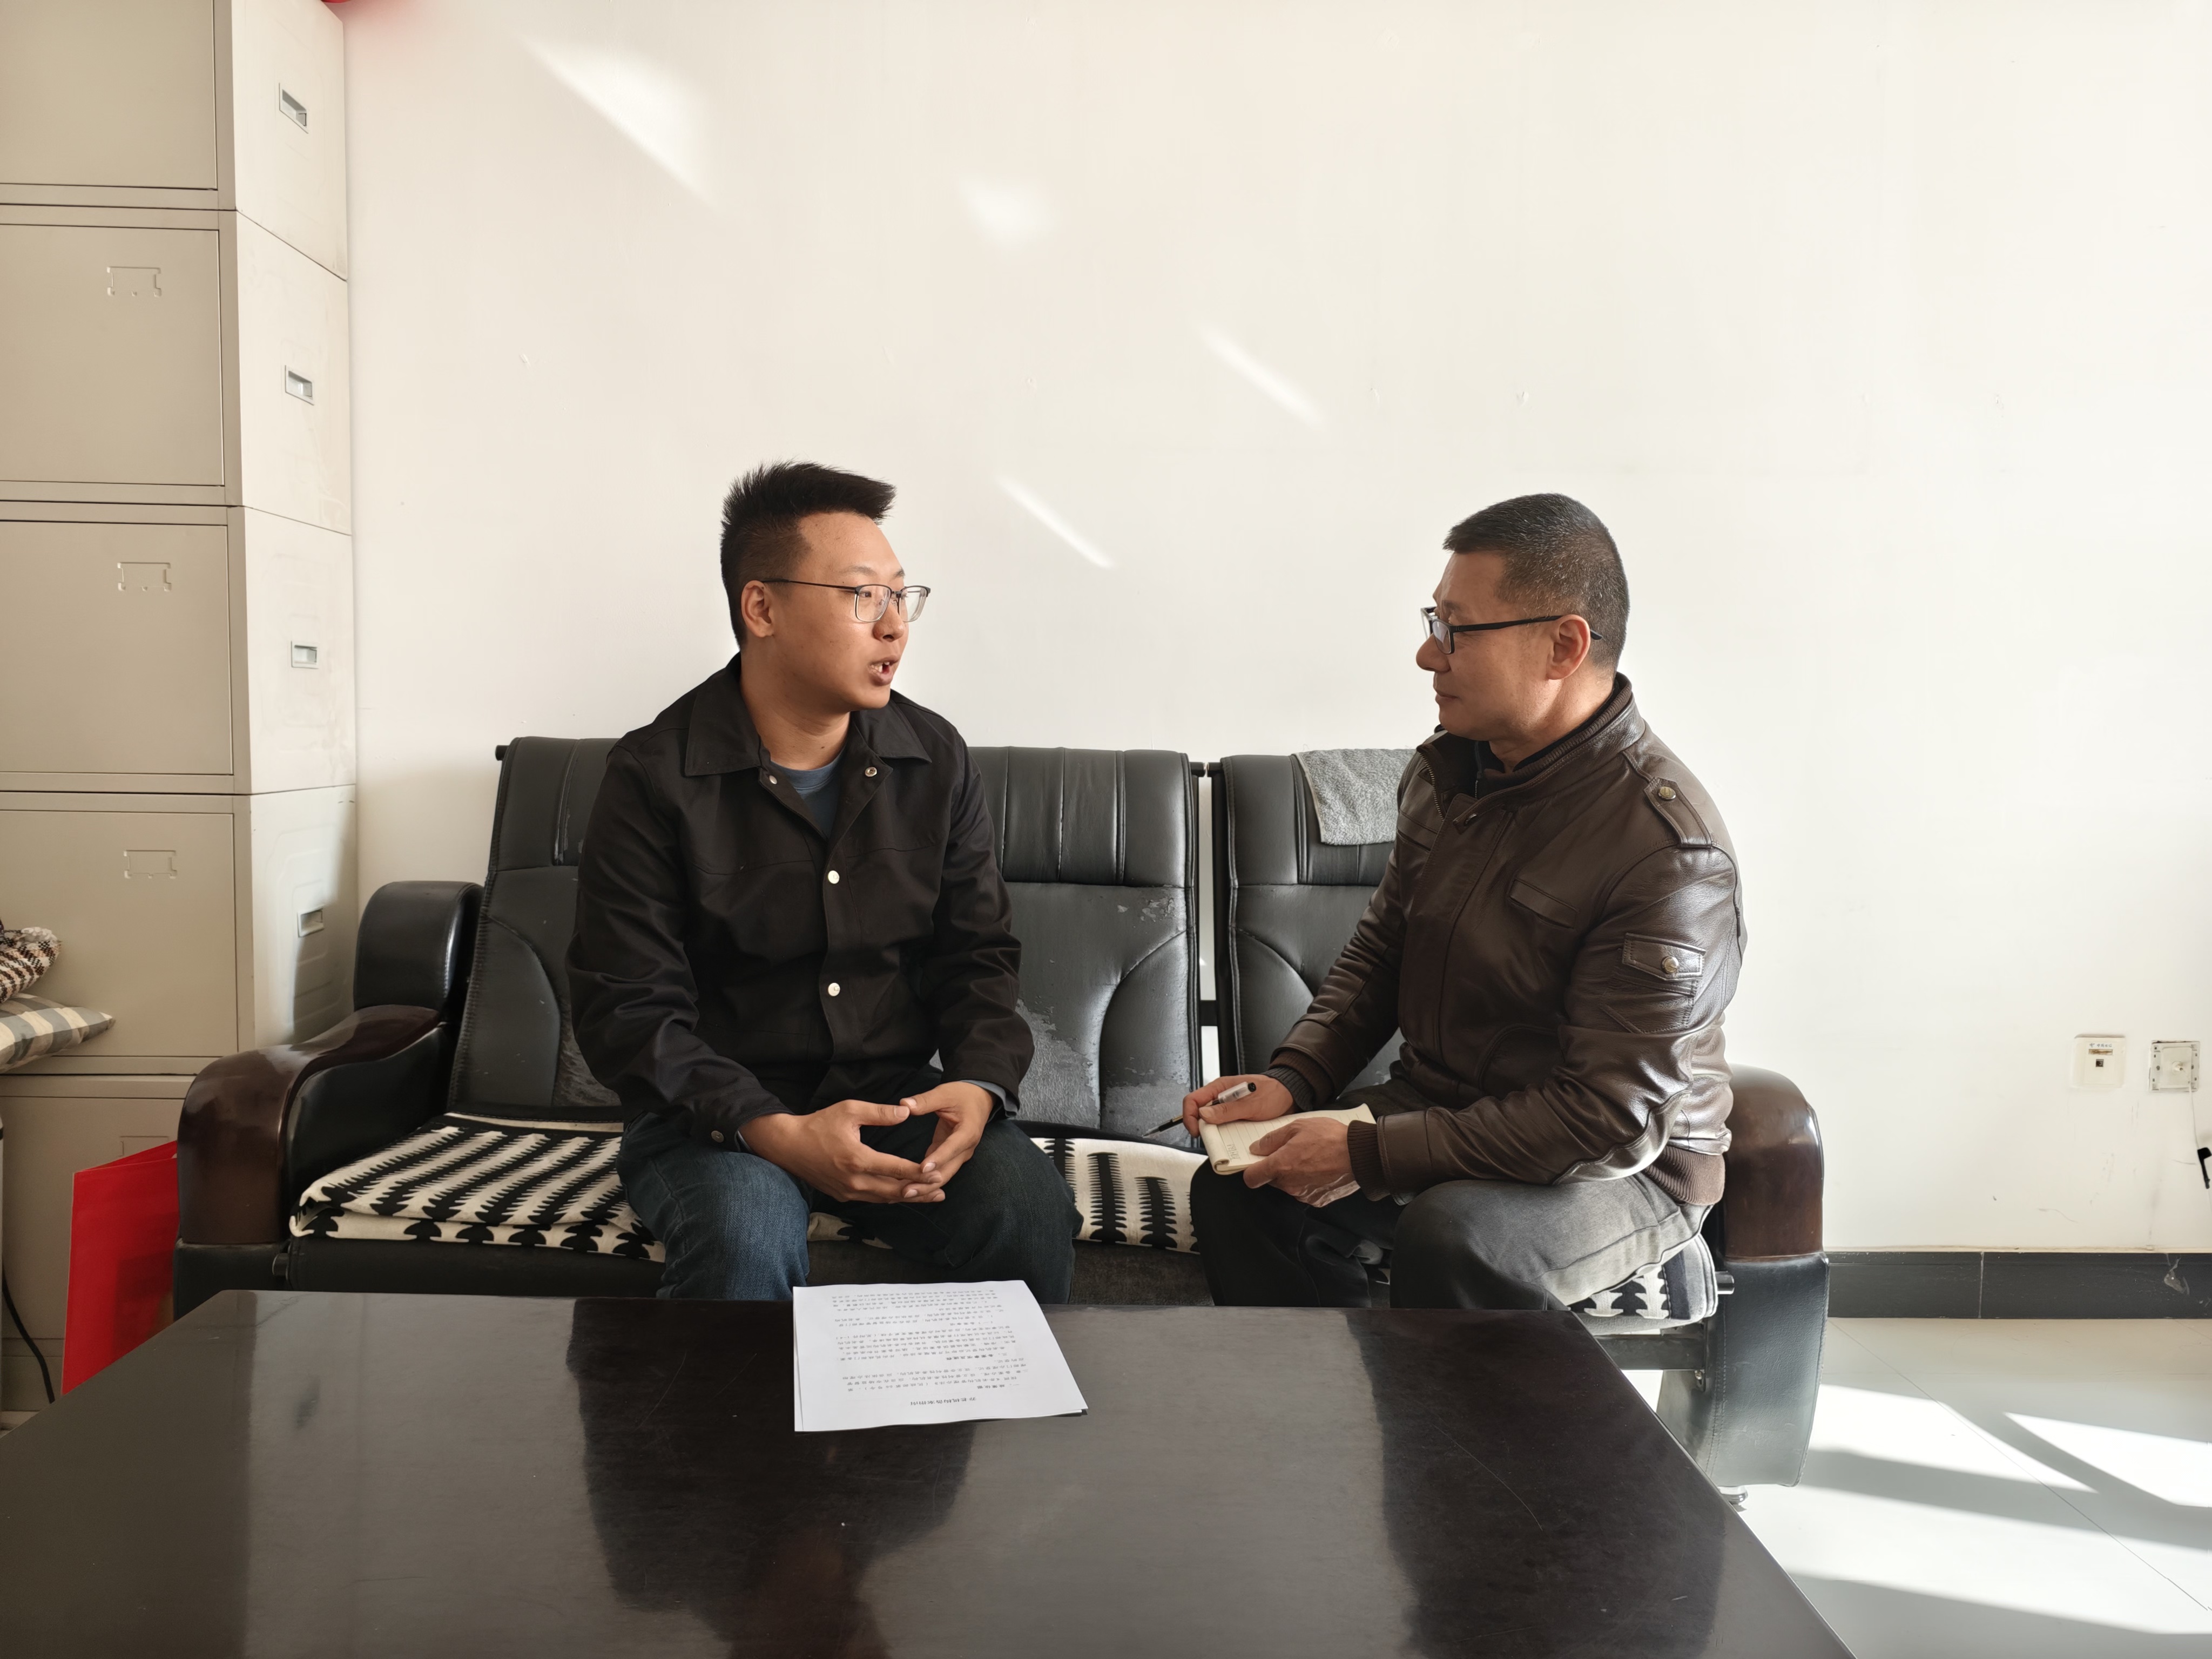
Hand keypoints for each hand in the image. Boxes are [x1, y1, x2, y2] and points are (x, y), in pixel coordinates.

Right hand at [741, 1099, 944, 1203]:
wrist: (788, 1146)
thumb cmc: (818, 1124)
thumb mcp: (849, 1110)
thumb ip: (880, 1113)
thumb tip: (906, 1113)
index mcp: (857, 1159)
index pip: (896, 1169)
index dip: (919, 1172)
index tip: (938, 1171)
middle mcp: (854, 1181)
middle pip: (894, 1191)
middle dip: (920, 1191)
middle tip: (942, 1190)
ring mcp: (847, 1191)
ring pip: (884, 1199)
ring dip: (908, 1198)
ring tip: (931, 1197)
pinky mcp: (842, 1195)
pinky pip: (871, 1199)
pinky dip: (890, 1198)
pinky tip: (904, 1195)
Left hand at [900, 1081, 994, 1186]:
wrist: (979, 1098)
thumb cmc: (963, 1094)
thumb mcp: (945, 1093)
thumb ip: (925, 1101)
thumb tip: (904, 1105)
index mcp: (968, 1132)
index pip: (952, 1148)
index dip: (938, 1159)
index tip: (922, 1169)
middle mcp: (966, 1148)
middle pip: (947, 1171)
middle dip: (927, 1183)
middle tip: (906, 1191)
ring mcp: (959, 1155)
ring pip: (942, 1176)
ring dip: (924, 1186)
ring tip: (904, 1194)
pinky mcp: (950, 1156)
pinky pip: (938, 1172)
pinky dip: (924, 1180)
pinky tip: (907, 1186)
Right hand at [1180, 1073, 1292, 1137]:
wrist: (1289, 1096)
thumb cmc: (1273, 1092)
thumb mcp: (1251, 1104)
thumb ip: (1228, 1109)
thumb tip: (1205, 1114)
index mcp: (1220, 1088)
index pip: (1193, 1100)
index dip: (1190, 1116)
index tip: (1196, 1131)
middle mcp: (1220, 1098)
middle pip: (1199, 1114)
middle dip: (1203, 1128)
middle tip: (1213, 1138)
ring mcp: (1227, 1109)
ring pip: (1211, 1123)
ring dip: (1215, 1133)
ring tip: (1226, 1138)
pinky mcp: (1234, 1117)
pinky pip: (1223, 1127)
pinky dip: (1226, 1135)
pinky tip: (1234, 1138)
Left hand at [1245, 1117, 1357, 1207]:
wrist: (1360, 1155)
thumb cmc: (1329, 1138)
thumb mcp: (1296, 1127)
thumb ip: (1272, 1139)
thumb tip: (1257, 1148)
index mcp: (1280, 1167)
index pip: (1251, 1179)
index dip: (1251, 1170)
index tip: (1257, 1162)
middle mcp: (1289, 1185)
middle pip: (1271, 1180)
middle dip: (1276, 1167)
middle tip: (1292, 1151)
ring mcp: (1304, 1195)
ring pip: (1289, 1185)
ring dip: (1293, 1174)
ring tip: (1310, 1157)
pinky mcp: (1318, 1200)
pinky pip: (1305, 1191)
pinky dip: (1308, 1182)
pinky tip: (1320, 1168)